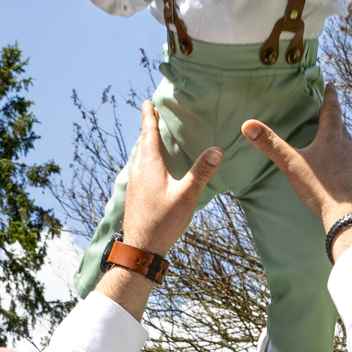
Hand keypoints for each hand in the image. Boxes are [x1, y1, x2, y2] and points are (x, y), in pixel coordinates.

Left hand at [99, 102, 222, 316]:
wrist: (140, 248)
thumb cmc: (163, 222)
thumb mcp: (187, 196)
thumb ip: (202, 172)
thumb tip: (217, 149)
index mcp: (149, 166)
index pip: (148, 134)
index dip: (149, 117)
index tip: (147, 102)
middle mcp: (138, 171)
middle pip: (141, 143)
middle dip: (147, 128)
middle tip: (151, 115)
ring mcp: (134, 184)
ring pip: (138, 157)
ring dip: (144, 144)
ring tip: (150, 138)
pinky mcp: (134, 196)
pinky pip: (138, 169)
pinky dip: (143, 159)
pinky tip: (148, 170)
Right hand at [242, 84, 351, 260]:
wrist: (347, 214)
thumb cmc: (320, 187)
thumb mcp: (292, 164)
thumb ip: (271, 145)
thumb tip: (248, 125)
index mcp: (332, 137)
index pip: (332, 110)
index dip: (330, 96)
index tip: (330, 85)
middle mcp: (346, 146)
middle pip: (340, 126)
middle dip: (333, 116)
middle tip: (328, 109)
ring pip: (346, 144)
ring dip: (338, 138)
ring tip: (330, 137)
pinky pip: (348, 161)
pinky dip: (340, 157)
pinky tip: (335, 166)